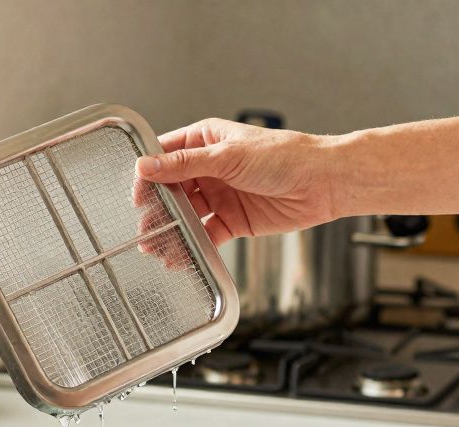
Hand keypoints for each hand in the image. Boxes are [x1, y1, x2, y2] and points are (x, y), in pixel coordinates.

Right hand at [135, 118, 340, 244]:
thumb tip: (146, 165)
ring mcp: (221, 195)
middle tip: (144, 228)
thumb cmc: (285, 155)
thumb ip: (185, 164)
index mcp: (206, 140)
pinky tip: (181, 255)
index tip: (135, 194)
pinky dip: (193, 245)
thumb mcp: (228, 155)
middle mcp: (210, 167)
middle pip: (173, 189)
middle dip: (158, 209)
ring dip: (172, 230)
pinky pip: (206, 234)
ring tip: (157, 247)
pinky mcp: (233, 220)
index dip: (148, 174)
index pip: (165, 155)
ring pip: (187, 215)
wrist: (323, 182)